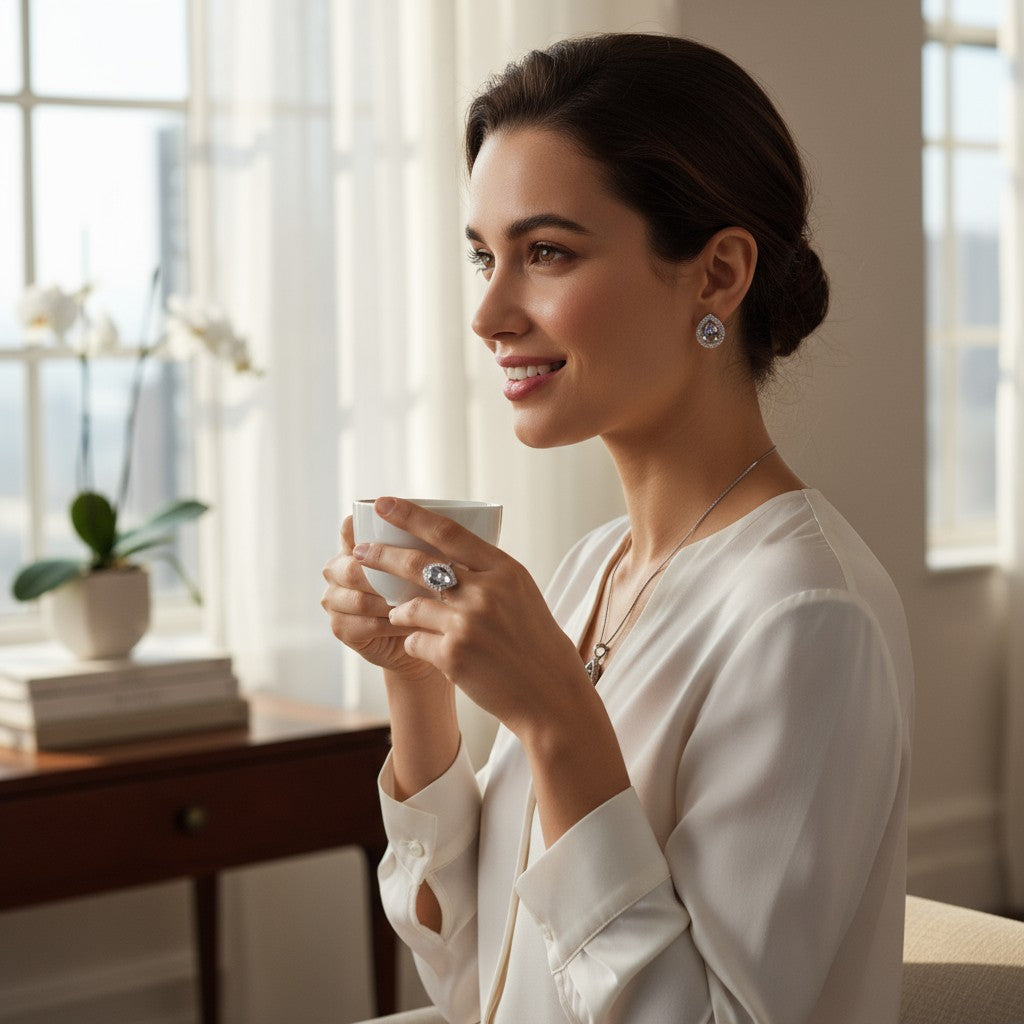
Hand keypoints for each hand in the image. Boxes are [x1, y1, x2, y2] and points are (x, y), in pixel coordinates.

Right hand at [321, 515, 439, 682]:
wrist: (422, 636)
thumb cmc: (428, 591)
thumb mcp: (430, 562)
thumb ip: (425, 542)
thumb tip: (445, 521)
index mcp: (353, 544)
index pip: (349, 528)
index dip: (365, 528)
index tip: (391, 522)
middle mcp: (337, 569)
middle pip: (352, 567)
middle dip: (386, 575)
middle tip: (422, 580)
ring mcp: (335, 599)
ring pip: (359, 599)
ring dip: (393, 603)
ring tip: (423, 607)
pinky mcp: (341, 628)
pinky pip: (365, 625)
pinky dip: (392, 625)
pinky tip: (413, 625)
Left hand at [352, 497, 592, 738]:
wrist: (550, 694)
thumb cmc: (535, 642)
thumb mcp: (520, 594)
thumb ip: (486, 573)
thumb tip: (440, 554)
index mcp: (504, 570)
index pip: (448, 532)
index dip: (411, 515)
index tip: (383, 504)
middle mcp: (485, 592)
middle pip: (418, 563)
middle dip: (382, 556)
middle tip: (360, 552)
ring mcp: (468, 624)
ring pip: (410, 606)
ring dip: (398, 610)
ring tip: (397, 613)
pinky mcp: (453, 655)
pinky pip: (413, 640)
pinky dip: (414, 643)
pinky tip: (428, 648)